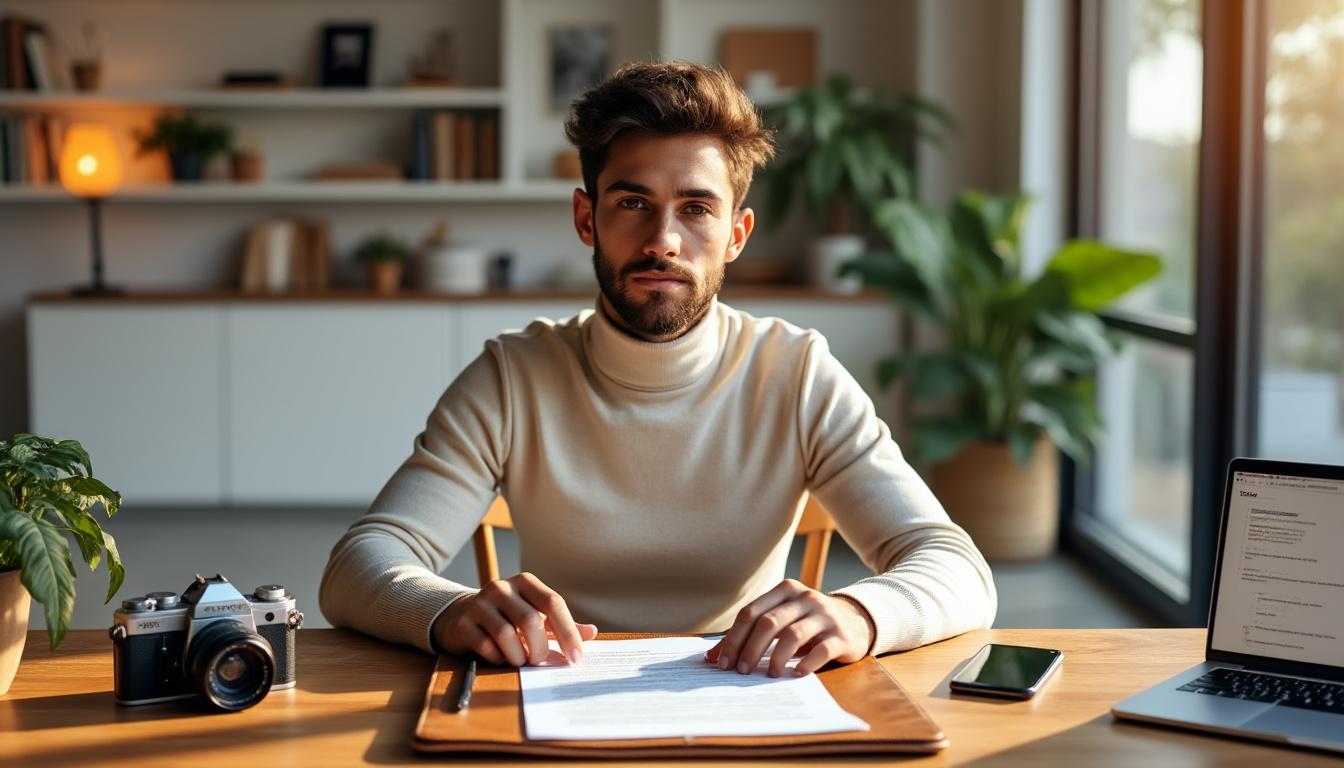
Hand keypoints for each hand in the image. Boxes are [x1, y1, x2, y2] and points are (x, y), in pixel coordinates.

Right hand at [432, 572, 597, 666]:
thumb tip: (592, 633)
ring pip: (507, 635)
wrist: (461, 615)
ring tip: (521, 661)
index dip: (568, 632)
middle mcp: (502, 588)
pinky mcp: (464, 623)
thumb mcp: (536, 615)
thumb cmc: (508, 617)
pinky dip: (499, 659)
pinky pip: (486, 646)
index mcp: (525, 582)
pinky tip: (501, 658)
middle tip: (541, 662)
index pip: (553, 603)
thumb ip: (562, 624)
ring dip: (519, 656)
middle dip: (541, 648)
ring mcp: (480, 604)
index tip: (576, 658)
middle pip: (531, 620)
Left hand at [704, 579, 874, 677]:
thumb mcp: (782, 619)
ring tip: (769, 675)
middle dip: (750, 649)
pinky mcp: (841, 635)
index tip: (723, 662)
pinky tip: (796, 673)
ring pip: (793, 635)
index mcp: (785, 590)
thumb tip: (714, 657)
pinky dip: (806, 662)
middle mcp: (804, 598)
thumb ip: (750, 633)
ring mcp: (824, 615)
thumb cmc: (807, 622)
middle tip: (742, 671)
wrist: (855, 621)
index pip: (751, 612)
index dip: (734, 638)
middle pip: (769, 623)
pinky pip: (821, 649)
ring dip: (776, 658)